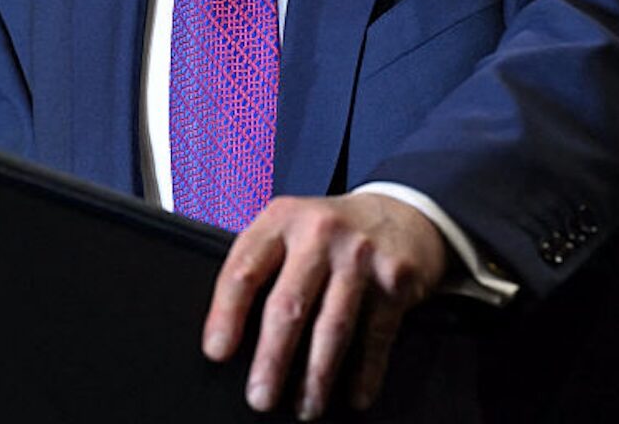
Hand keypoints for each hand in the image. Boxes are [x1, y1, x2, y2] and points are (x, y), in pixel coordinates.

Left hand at [201, 192, 447, 418]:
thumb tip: (228, 335)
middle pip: (289, 305)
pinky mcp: (395, 279)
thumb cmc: (330, 232)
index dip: (226, 314)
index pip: (244, 270)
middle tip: (260, 396)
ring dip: (317, 376)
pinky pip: (377, 335)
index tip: (217, 351)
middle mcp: (320, 233)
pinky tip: (355, 394)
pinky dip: (366, 371)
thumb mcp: (289, 228)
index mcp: (282, 219)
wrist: (400, 213)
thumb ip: (261, 265)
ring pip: (333, 326)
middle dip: (272, 359)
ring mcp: (360, 255)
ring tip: (305, 407)